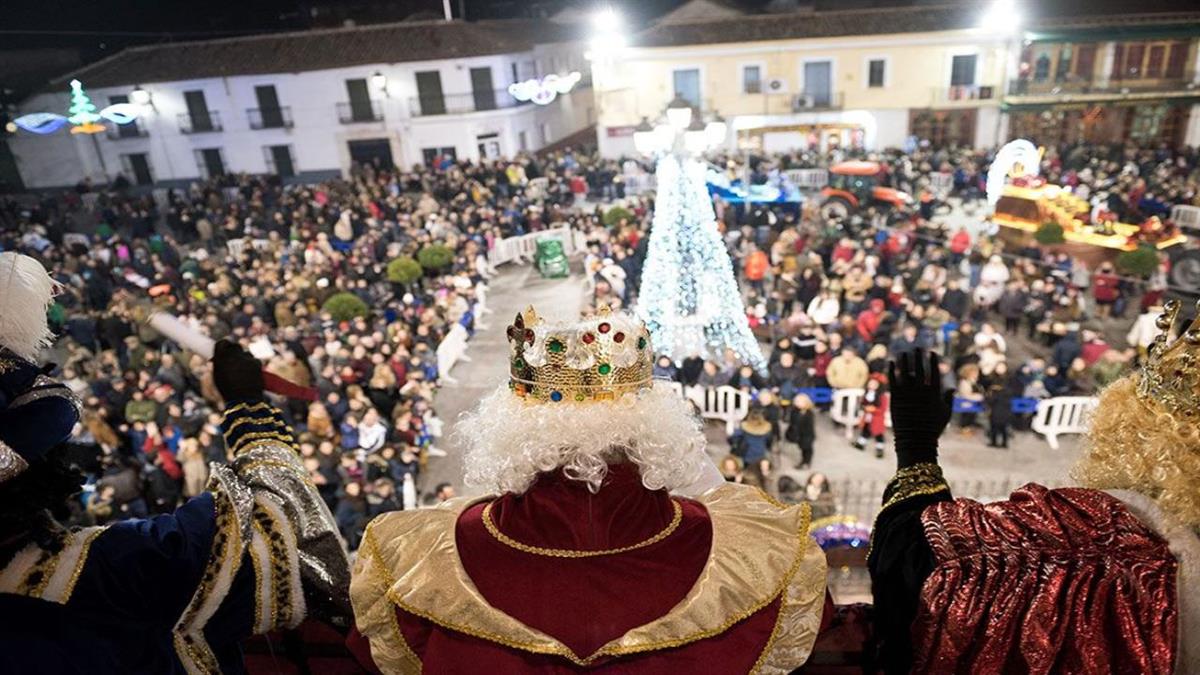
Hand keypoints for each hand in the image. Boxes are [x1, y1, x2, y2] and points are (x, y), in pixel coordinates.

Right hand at [212, 340, 264, 402]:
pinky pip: (254, 360)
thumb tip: (221, 359)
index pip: (222, 343)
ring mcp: (246, 358)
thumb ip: (220, 365)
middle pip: (235, 346)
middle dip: (235, 351)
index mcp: (220, 357)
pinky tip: (250, 374)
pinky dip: (252, 365)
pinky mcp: (257, 363)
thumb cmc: (227, 391)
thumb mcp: (217, 377)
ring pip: (246, 353)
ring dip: (244, 358)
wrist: (243, 400)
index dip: (224, 346)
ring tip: (242, 371)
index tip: (225, 350)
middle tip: (234, 358)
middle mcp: (234, 355)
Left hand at [887, 349, 952, 467]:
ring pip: (904, 372)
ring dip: (904, 361)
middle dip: (918, 357)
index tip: (931, 352)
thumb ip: (948, 399)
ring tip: (903, 353)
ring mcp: (907, 394)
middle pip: (918, 369)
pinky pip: (893, 380)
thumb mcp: (945, 413)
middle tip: (916, 348)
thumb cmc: (932, 428)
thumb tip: (953, 388)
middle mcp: (920, 391)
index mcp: (933, 393)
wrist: (915, 441)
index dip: (932, 361)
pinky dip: (892, 370)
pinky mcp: (895, 397)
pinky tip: (891, 362)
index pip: (933, 372)